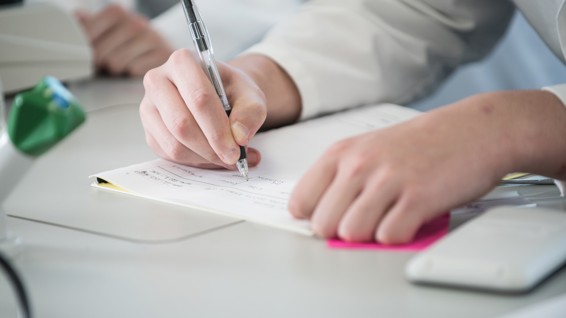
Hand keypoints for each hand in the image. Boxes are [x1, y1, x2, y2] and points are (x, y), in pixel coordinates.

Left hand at [76, 4, 172, 75]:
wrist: (162, 49)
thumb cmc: (129, 42)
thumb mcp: (107, 30)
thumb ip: (88, 25)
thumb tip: (73, 18)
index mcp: (116, 12)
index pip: (88, 34)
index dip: (85, 49)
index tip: (89, 56)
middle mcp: (135, 21)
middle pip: (100, 53)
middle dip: (100, 63)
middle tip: (105, 65)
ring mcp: (152, 38)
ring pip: (116, 64)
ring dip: (115, 71)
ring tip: (121, 68)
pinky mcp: (163, 55)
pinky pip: (134, 71)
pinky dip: (132, 75)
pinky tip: (135, 71)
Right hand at [139, 49, 266, 168]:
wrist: (220, 95)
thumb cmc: (232, 91)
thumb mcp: (251, 95)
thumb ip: (250, 113)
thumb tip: (239, 137)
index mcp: (182, 62)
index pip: (199, 98)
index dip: (218, 129)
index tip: (236, 149)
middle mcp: (158, 81)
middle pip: (182, 124)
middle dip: (211, 147)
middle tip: (233, 158)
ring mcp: (149, 107)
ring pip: (174, 144)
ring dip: (204, 157)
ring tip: (227, 157)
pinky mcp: (149, 131)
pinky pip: (170, 155)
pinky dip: (195, 161)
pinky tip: (212, 156)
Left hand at [288, 90, 565, 243]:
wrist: (473, 129)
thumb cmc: (421, 142)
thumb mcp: (369, 149)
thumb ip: (343, 179)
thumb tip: (319, 217)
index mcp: (341, 153)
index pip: (300, 201)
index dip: (315, 217)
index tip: (331, 217)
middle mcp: (359, 165)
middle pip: (323, 224)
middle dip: (342, 231)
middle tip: (365, 222)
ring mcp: (387, 180)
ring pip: (351, 233)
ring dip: (369, 236)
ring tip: (387, 220)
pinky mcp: (417, 198)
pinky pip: (388, 237)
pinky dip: (398, 236)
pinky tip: (408, 221)